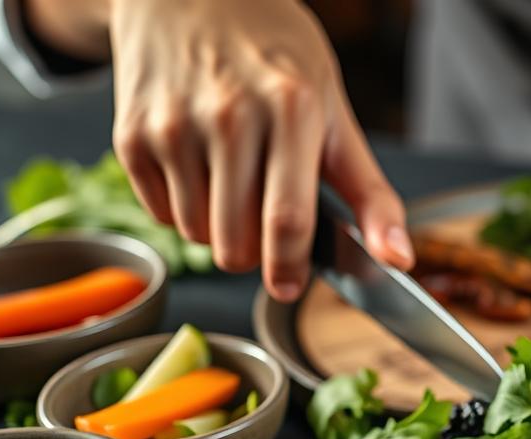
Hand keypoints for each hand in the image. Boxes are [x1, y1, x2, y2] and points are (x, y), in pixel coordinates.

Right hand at [107, 0, 413, 300]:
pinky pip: (161, 215)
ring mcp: (173, 125)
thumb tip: (400, 260)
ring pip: (197, 236)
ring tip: (234, 179)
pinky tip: (199, 164)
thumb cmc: (277, 59)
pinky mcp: (131, 136)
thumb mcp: (337, 116)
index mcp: (291, 109)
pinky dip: (184, 207)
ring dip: (219, 230)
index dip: (288, 268)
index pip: (286, 219)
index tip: (289, 286)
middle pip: (235, 243)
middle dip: (256, 254)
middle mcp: (228, 116)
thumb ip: (371, 194)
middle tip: (266, 221)